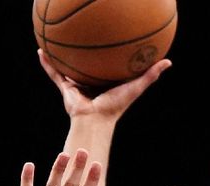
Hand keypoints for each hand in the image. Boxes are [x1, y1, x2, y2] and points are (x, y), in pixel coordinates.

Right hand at [38, 48, 170, 121]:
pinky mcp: (66, 89)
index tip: (110, 47)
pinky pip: (55, 74)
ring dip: (61, 59)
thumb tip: (168, 61)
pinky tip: (41, 51)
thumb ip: (150, 75)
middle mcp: (91, 85)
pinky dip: (47, 64)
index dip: (108, 59)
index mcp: (107, 85)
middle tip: (84, 42)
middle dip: (85, 58)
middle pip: (87, 68)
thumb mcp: (136, 86)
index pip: (108, 69)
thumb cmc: (117, 106)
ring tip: (56, 44)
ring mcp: (77, 87)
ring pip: (68, 70)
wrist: (96, 119)